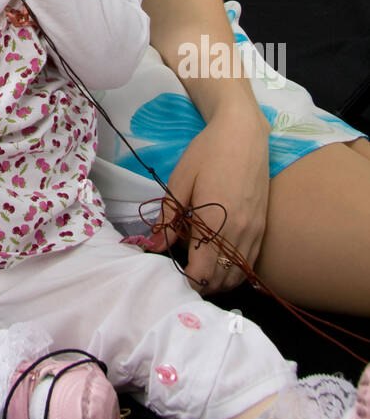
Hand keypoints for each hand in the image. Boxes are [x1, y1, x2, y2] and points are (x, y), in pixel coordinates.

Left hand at [149, 100, 271, 293]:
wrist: (244, 133)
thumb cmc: (207, 152)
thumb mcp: (180, 180)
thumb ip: (169, 216)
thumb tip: (154, 245)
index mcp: (214, 222)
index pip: (202, 272)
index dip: (187, 280)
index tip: (174, 273)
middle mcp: (238, 233)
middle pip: (221, 280)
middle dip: (201, 284)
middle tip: (184, 274)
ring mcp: (254, 231)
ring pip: (239, 275)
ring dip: (220, 281)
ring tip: (201, 270)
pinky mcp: (263, 227)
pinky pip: (251, 263)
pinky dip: (236, 270)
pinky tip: (221, 261)